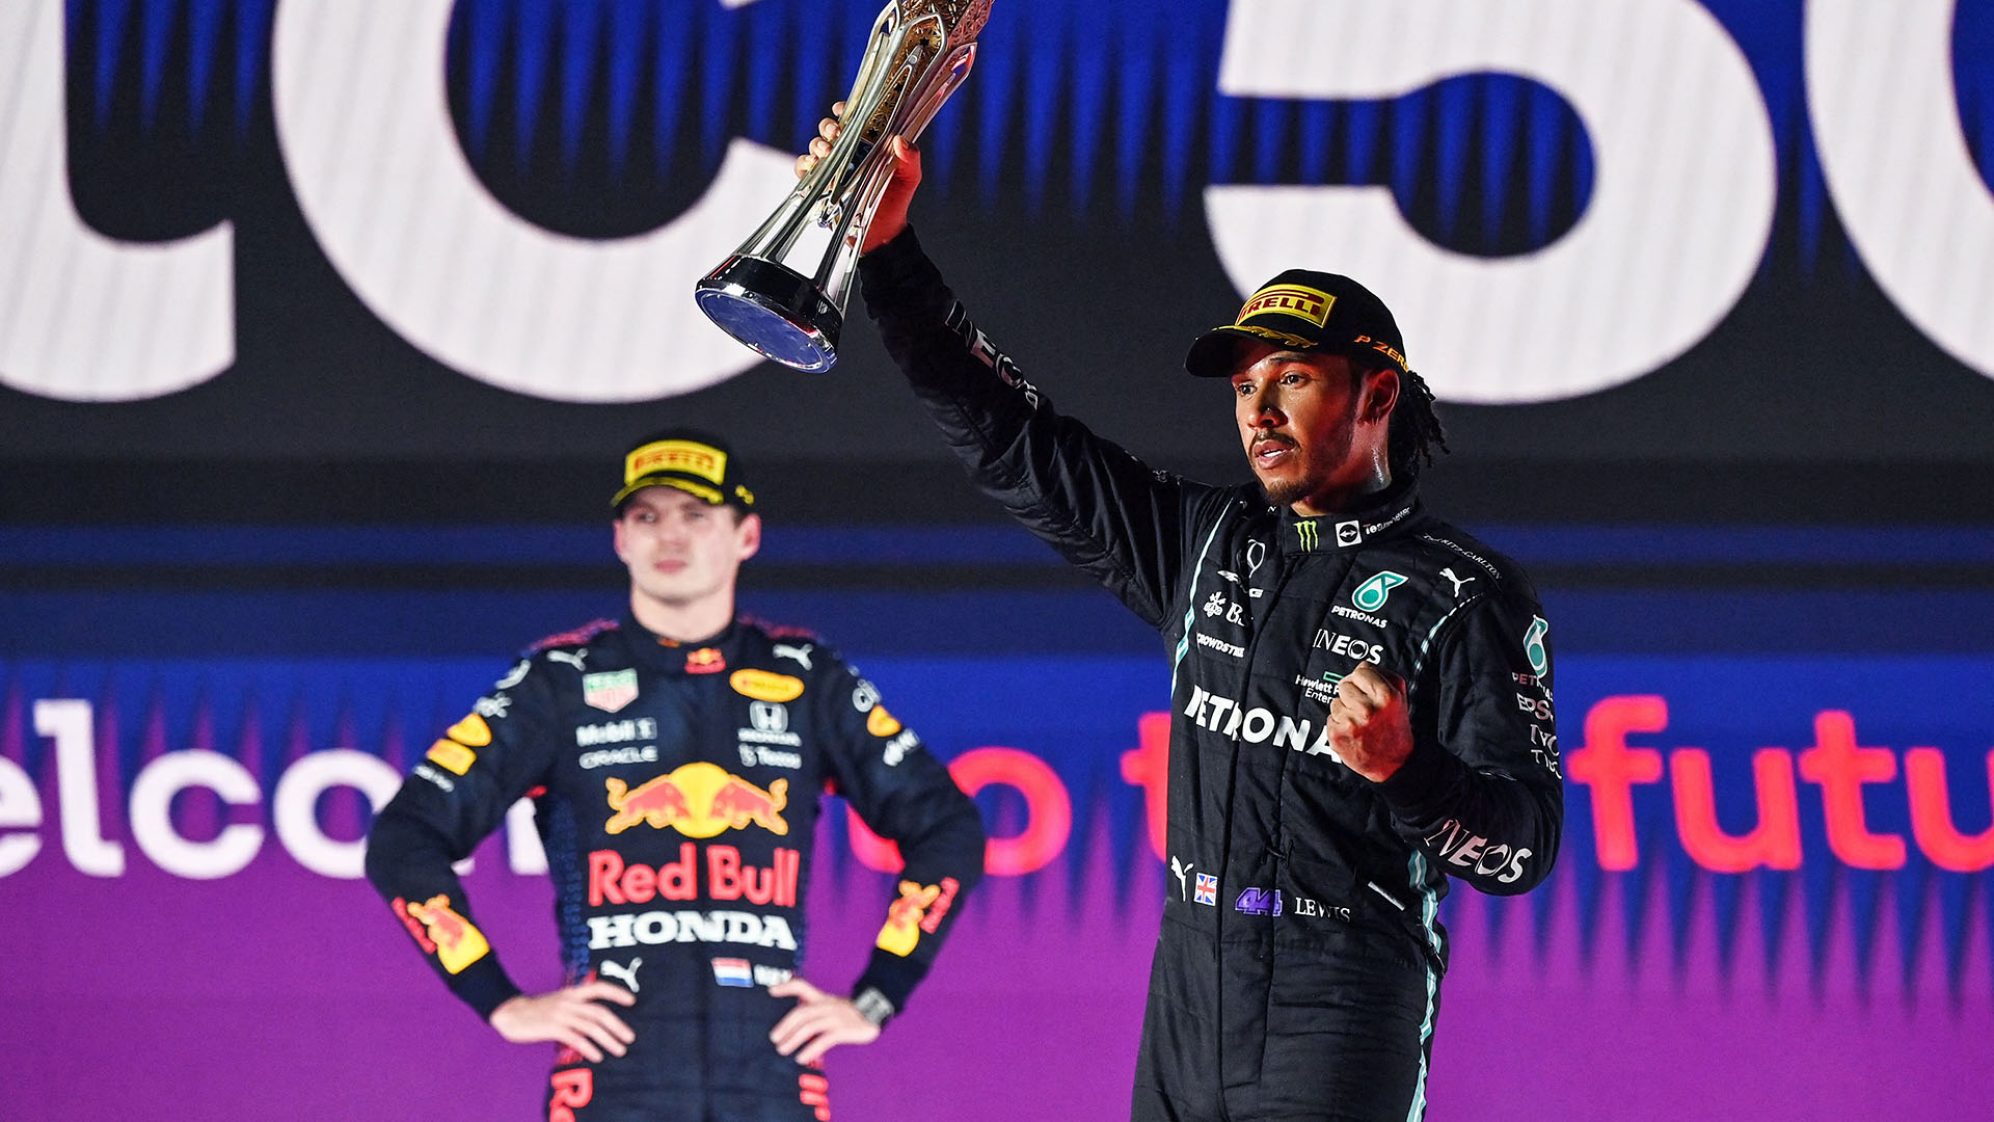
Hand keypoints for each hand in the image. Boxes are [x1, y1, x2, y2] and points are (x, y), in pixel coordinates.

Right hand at [489, 980, 635, 1062]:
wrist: (510, 1012)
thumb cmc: (536, 1009)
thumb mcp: (558, 1001)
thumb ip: (575, 1006)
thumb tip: (595, 1020)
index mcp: (572, 993)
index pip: (599, 988)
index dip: (617, 993)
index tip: (633, 1001)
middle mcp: (569, 1001)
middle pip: (600, 1012)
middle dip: (618, 1025)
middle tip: (630, 1037)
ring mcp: (561, 1014)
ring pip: (591, 1027)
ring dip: (608, 1040)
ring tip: (620, 1050)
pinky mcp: (552, 1028)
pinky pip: (576, 1038)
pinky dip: (589, 1048)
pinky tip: (597, 1056)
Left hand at [769, 976, 881, 1065]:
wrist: (875, 1013)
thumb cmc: (851, 1013)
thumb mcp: (833, 1006)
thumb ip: (816, 1011)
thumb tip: (797, 1027)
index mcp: (822, 998)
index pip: (802, 986)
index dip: (786, 987)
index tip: (770, 992)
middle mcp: (827, 1005)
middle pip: (801, 1013)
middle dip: (785, 1026)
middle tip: (774, 1038)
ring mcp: (836, 1017)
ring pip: (809, 1026)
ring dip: (793, 1039)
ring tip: (782, 1050)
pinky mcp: (844, 1029)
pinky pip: (823, 1040)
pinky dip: (810, 1049)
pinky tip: (801, 1058)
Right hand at [794, 102, 923, 254]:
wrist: (884, 231)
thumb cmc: (897, 198)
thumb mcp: (910, 176)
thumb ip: (910, 158)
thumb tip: (900, 140)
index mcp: (866, 141)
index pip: (852, 118)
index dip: (845, 109)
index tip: (843, 110)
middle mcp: (846, 150)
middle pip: (828, 129)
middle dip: (828, 126)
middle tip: (836, 132)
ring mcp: (832, 167)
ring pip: (816, 146)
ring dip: (818, 145)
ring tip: (827, 151)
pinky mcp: (819, 184)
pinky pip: (804, 169)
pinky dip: (804, 165)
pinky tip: (813, 166)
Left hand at [1328, 663, 1413, 781]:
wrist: (1394, 764)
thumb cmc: (1395, 728)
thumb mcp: (1400, 698)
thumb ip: (1384, 675)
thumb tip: (1362, 664)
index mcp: (1386, 697)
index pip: (1360, 671)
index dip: (1362, 679)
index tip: (1367, 689)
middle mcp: (1368, 709)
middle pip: (1344, 685)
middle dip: (1352, 695)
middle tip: (1365, 709)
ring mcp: (1351, 723)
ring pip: (1335, 702)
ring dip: (1345, 710)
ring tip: (1360, 723)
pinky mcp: (1337, 736)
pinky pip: (1330, 718)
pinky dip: (1339, 724)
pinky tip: (1353, 732)